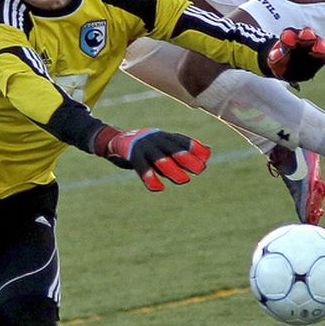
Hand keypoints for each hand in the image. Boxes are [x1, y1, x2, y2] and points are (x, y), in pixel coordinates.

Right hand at [94, 126, 210, 191]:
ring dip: (173, 170)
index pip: (182, 141)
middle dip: (188, 159)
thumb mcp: (164, 145)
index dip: (194, 148)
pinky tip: (158, 188)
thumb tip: (208, 151)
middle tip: (200, 169)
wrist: (116, 140)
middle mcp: (156, 139)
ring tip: (184, 181)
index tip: (207, 156)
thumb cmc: (146, 146)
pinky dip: (150, 178)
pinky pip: (143, 168)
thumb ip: (183, 148)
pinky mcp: (132, 155)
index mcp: (165, 136)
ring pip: (161, 159)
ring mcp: (144, 146)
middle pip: (174, 149)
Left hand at [263, 27, 324, 81]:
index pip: (288, 36)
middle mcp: (302, 40)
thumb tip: (277, 56)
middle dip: (306, 37)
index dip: (288, 37)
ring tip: (322, 50)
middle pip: (306, 37)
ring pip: (317, 44)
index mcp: (288, 39)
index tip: (286, 38)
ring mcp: (314, 47)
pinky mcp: (322, 56)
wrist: (286, 66)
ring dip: (319, 46)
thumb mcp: (275, 60)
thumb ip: (277, 57)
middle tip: (307, 37)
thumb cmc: (280, 61)